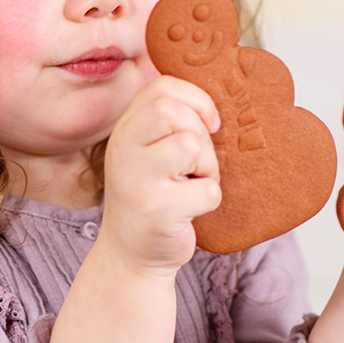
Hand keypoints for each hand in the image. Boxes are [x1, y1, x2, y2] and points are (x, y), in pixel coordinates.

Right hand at [100, 76, 221, 276]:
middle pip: (172, 111)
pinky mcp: (156, 211)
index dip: (195, 99)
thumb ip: (167, 122)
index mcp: (125, 130)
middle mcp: (123, 150)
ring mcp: (137, 181)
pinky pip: (207, 190)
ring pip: (190, 145)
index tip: (208, 125)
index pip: (161, 87)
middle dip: (200, 134)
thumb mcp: (148, 152)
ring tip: (195, 183)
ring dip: (208, 166)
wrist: (130, 255)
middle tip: (199, 162)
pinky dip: (210, 198)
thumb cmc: (151, 197)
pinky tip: (192, 209)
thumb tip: (220, 98)